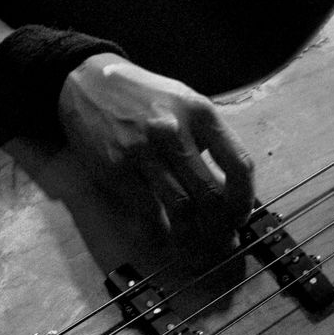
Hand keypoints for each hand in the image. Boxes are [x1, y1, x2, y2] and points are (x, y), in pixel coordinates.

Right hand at [57, 54, 254, 241]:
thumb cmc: (144, 97)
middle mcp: (174, 132)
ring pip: (182, 210)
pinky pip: (148, 213)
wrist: (87, 84)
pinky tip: (166, 240)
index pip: (240, 166)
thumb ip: (209, 139)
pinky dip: (160, 234)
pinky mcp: (117, 170)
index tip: (241, 216)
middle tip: (225, 242)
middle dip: (223, 228)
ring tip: (200, 250)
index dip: (245, 200)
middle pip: (212, 195)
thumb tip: (230, 189)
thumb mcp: (185, 103)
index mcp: (200, 113)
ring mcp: (143, 152)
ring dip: (195, 238)